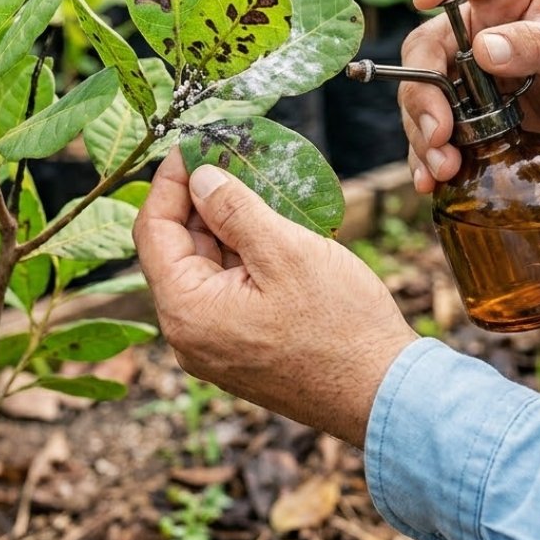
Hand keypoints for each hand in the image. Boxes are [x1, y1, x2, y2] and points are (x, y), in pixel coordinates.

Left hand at [133, 149, 418, 446]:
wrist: (385, 395)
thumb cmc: (341, 326)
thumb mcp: (286, 252)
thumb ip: (235, 210)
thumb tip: (200, 177)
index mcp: (188, 312)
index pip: (153, 230)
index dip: (169, 181)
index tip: (193, 144)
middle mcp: (188, 335)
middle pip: (175, 248)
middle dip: (198, 198)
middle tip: (228, 155)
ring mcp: (213, 346)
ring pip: (203, 267)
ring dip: (222, 224)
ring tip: (253, 183)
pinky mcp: (240, 348)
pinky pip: (224, 288)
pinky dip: (239, 253)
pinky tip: (266, 225)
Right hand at [401, 0, 539, 192]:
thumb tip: (484, 48)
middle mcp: (474, 31)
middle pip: (425, 46)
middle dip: (422, 90)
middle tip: (439, 131)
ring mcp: (462, 76)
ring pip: (418, 94)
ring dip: (422, 131)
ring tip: (443, 167)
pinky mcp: (460, 118)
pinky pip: (428, 133)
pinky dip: (423, 157)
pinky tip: (430, 179)